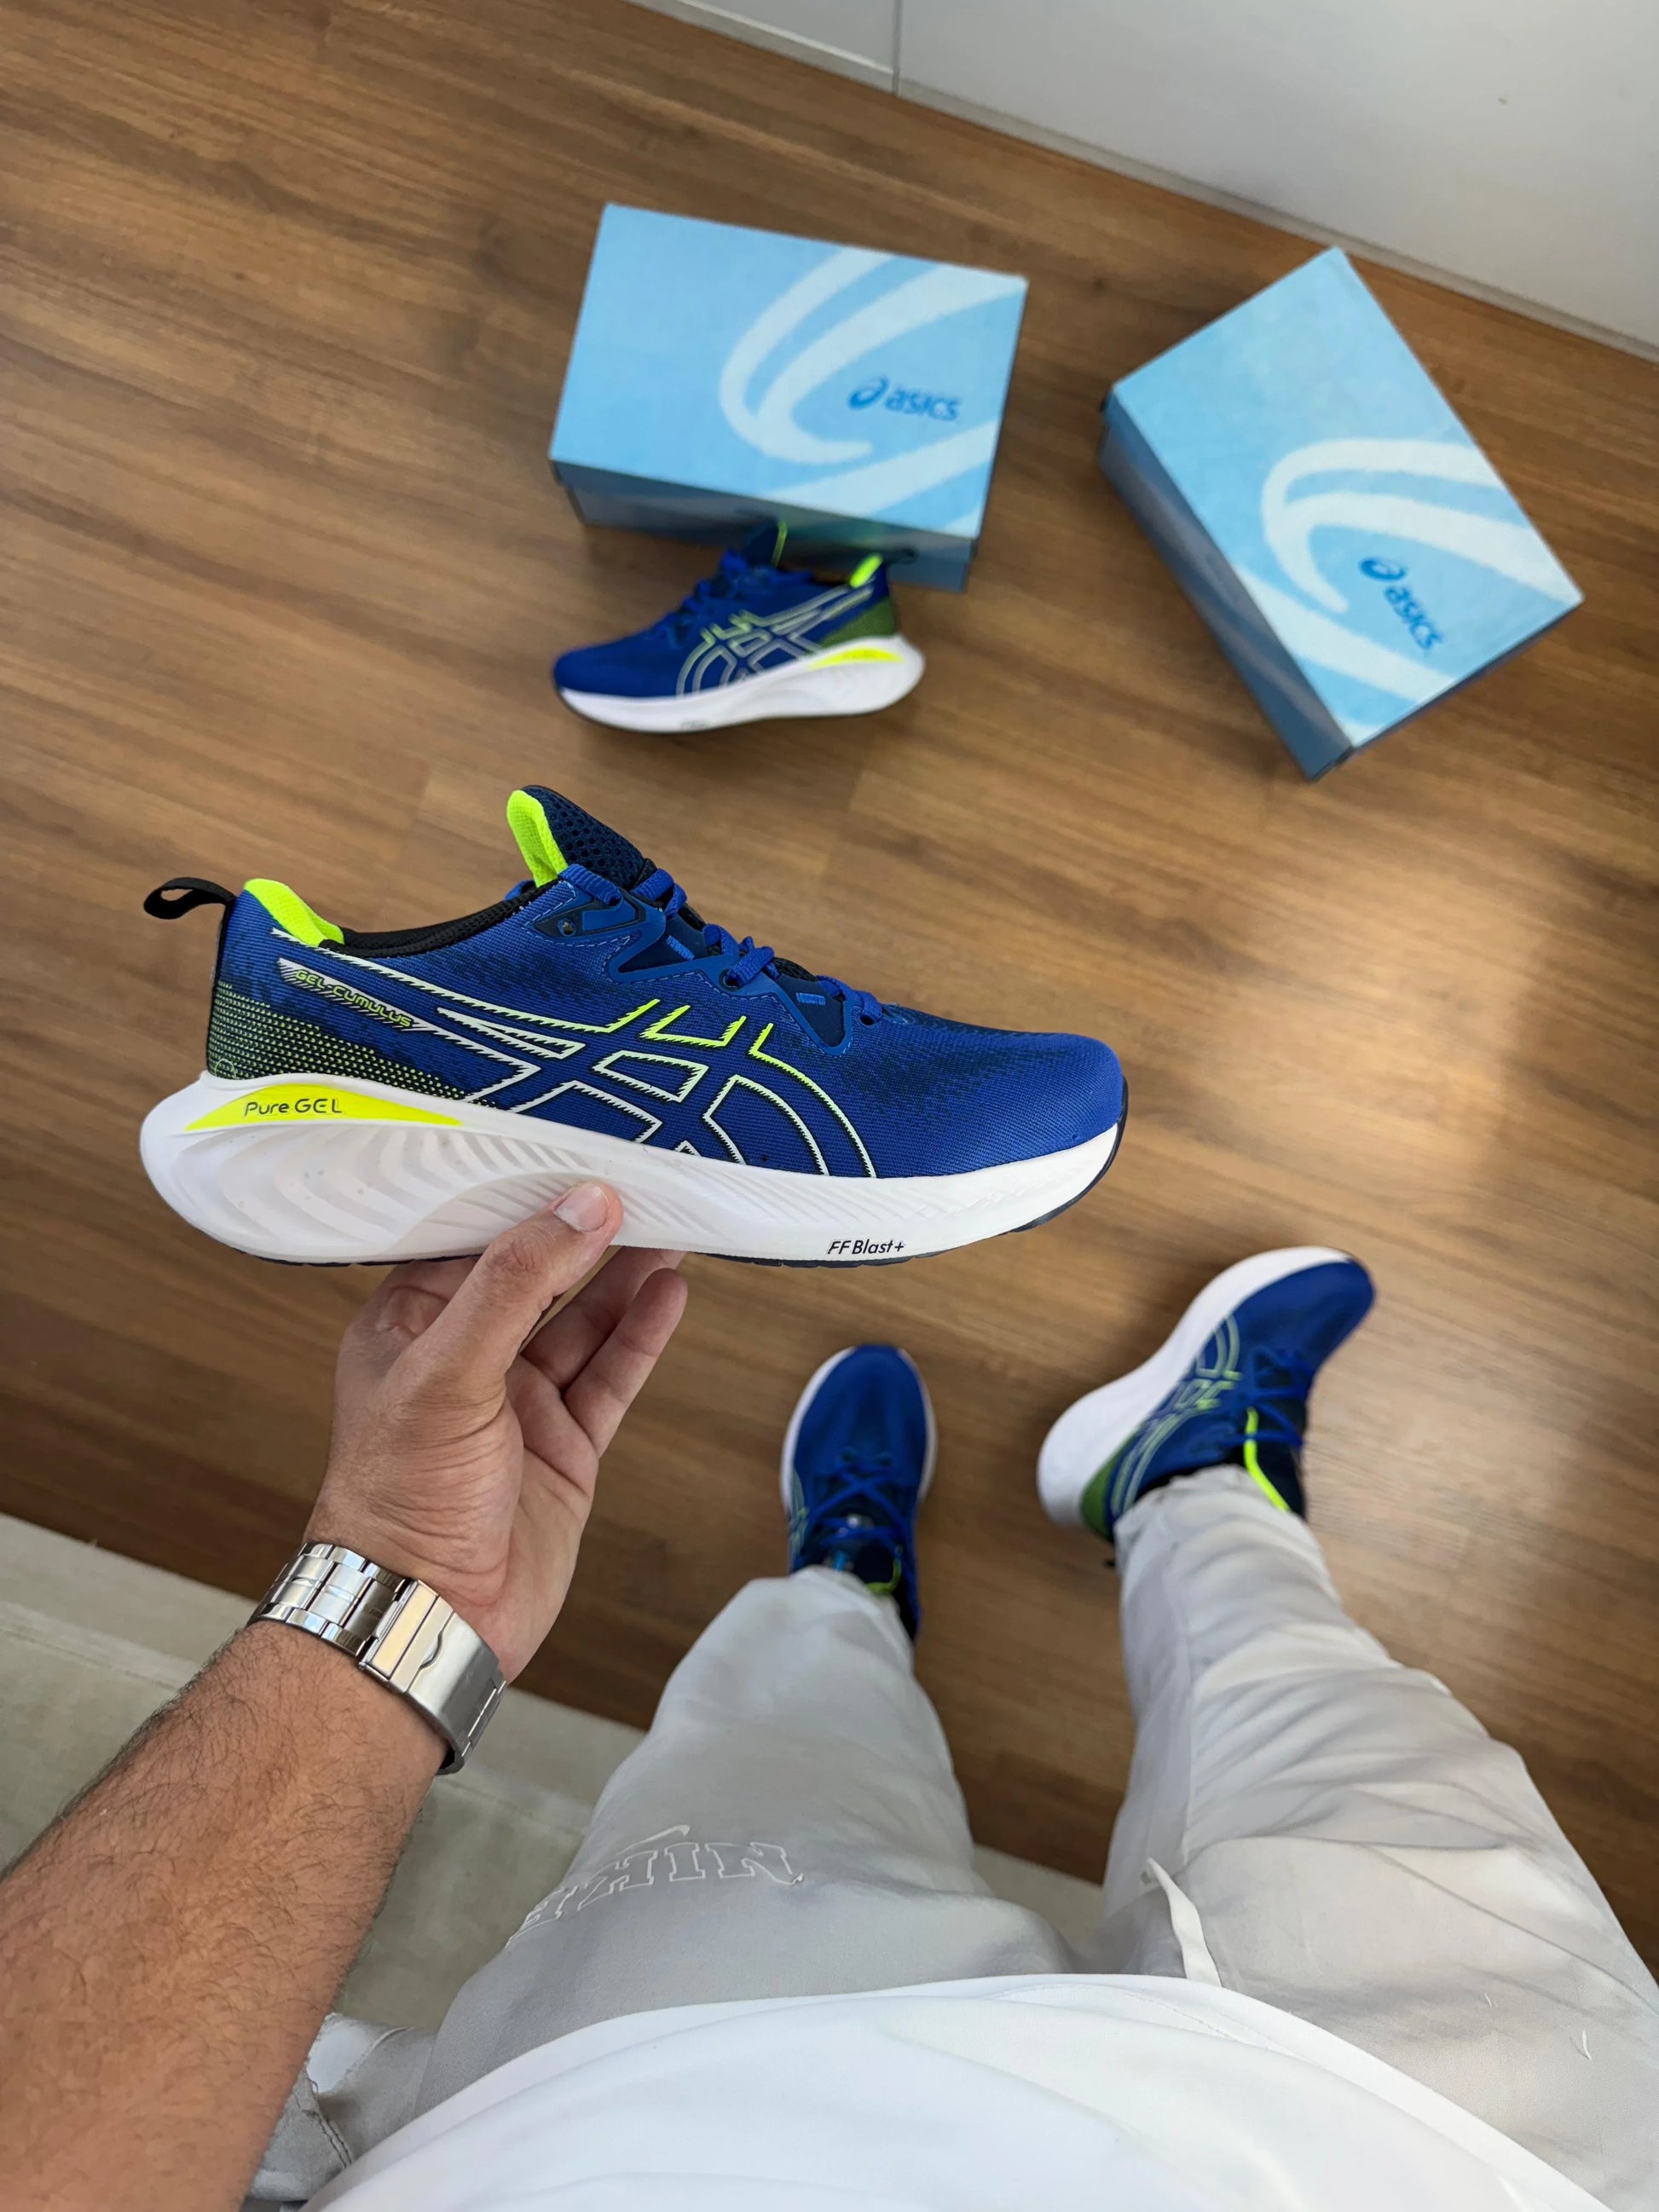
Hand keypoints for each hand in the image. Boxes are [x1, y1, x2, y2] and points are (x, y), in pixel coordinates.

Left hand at [307, 1184, 686, 1677]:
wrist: (426, 1619)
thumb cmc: (401, 1499)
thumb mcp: (449, 1371)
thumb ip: (519, 1283)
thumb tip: (584, 1206)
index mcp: (409, 1325)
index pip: (471, 1238)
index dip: (523, 1195)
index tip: (575, 1152)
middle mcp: (463, 1356)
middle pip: (536, 1273)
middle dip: (583, 1229)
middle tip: (640, 1178)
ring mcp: (517, 1403)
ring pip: (582, 1321)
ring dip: (623, 1275)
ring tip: (671, 1221)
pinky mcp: (563, 1446)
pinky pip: (610, 1376)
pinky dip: (642, 1335)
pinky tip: (670, 1293)